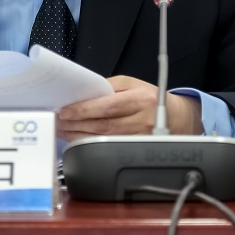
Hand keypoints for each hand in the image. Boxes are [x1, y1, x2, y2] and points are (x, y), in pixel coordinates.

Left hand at [56, 75, 202, 140]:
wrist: (176, 118)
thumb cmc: (151, 98)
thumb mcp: (133, 84)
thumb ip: (109, 87)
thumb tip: (85, 95)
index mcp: (141, 100)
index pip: (108, 106)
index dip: (84, 110)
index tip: (66, 111)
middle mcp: (141, 121)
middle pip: (103, 126)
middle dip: (76, 124)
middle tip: (58, 122)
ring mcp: (140, 139)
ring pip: (104, 140)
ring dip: (79, 136)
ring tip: (62, 131)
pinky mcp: (136, 150)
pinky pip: (108, 148)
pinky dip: (90, 144)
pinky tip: (77, 139)